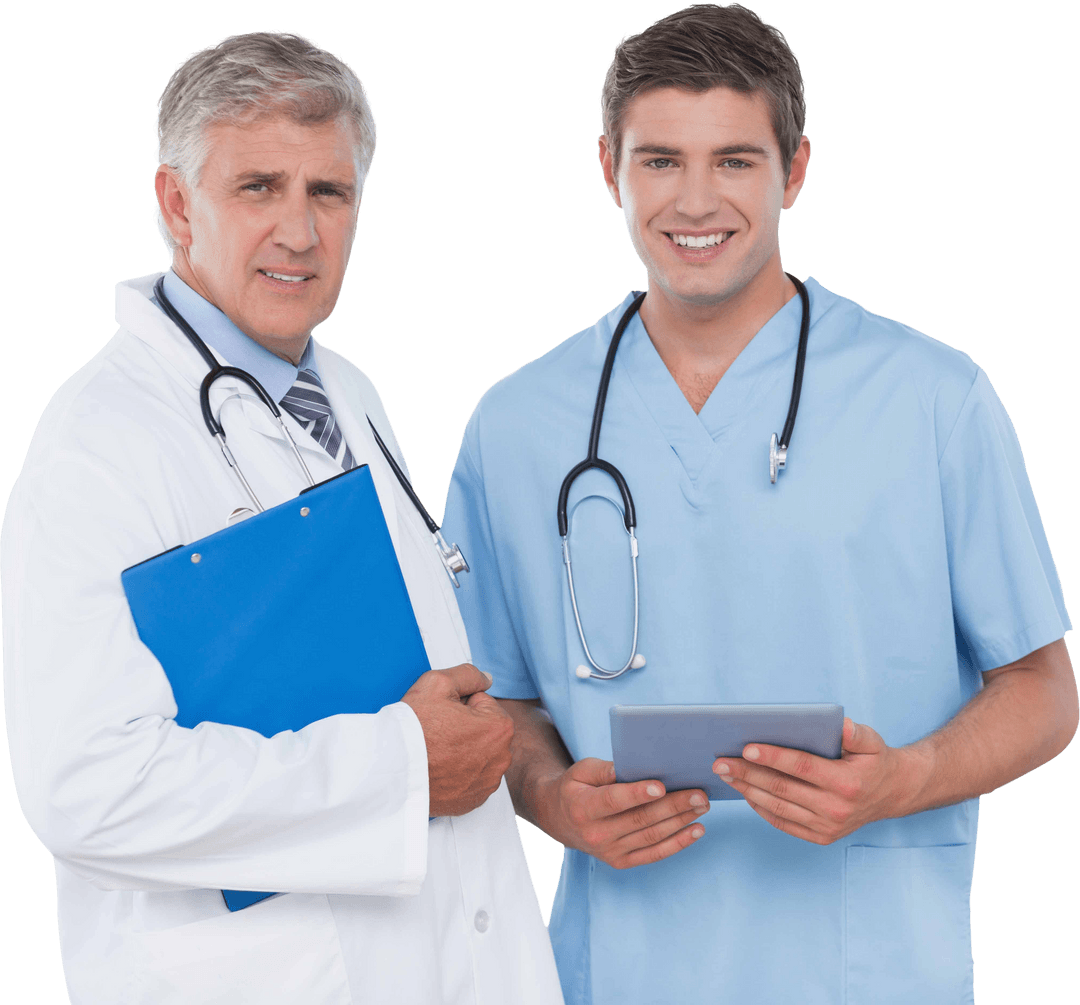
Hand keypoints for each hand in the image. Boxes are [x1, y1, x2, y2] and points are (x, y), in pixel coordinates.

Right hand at [401, 664, 513, 816]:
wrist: (392, 771)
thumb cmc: (414, 729)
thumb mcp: (438, 683)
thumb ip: (469, 675)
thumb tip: (487, 679)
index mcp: (499, 727)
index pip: (482, 703)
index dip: (460, 704)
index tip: (443, 714)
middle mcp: (501, 758)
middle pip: (483, 729)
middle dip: (465, 727)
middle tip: (438, 732)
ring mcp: (488, 782)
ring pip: (478, 754)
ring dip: (463, 750)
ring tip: (437, 751)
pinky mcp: (474, 800)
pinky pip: (471, 778)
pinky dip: (458, 773)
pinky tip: (440, 769)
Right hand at [539, 758, 708, 868]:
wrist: (559, 820)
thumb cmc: (575, 788)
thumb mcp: (581, 771)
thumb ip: (606, 769)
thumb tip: (634, 765)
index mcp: (583, 808)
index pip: (613, 801)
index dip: (637, 794)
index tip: (662, 785)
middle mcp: (596, 834)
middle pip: (640, 819)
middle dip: (673, 806)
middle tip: (699, 793)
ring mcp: (609, 851)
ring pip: (652, 836)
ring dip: (681, 821)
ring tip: (702, 806)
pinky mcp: (621, 862)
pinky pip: (654, 854)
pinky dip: (678, 843)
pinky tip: (696, 830)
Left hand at [712, 718, 918, 844]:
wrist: (891, 794)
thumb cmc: (874, 760)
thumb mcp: (872, 742)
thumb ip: (856, 734)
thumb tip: (841, 725)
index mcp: (847, 783)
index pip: (802, 767)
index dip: (773, 757)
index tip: (746, 747)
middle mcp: (836, 809)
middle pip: (782, 788)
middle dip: (748, 773)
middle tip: (720, 762)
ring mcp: (828, 827)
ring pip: (778, 807)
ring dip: (748, 790)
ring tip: (725, 775)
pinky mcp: (821, 837)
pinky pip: (783, 823)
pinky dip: (761, 808)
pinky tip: (745, 792)